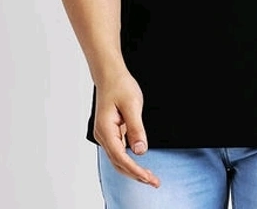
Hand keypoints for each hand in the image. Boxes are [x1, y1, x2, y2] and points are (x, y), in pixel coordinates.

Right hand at [93, 70, 159, 187]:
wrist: (110, 74)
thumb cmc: (120, 85)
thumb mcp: (132, 104)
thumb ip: (136, 128)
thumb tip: (140, 150)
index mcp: (105, 129)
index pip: (120, 157)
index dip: (134, 169)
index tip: (148, 178)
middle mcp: (102, 135)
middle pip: (118, 163)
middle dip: (135, 174)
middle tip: (154, 182)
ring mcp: (105, 134)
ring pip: (118, 159)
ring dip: (133, 169)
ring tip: (150, 177)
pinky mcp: (111, 132)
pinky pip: (120, 151)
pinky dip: (130, 160)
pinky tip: (140, 164)